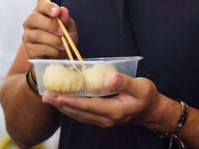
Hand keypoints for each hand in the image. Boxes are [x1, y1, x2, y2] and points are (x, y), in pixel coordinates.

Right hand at [22, 0, 77, 59]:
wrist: (60, 57)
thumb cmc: (63, 38)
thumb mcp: (69, 28)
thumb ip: (66, 20)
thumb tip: (63, 11)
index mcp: (41, 13)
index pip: (41, 5)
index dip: (48, 7)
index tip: (57, 11)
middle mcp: (30, 22)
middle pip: (34, 18)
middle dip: (50, 25)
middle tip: (62, 32)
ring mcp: (27, 36)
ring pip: (38, 35)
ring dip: (54, 40)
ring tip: (63, 45)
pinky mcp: (29, 50)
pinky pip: (40, 48)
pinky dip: (53, 51)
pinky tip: (58, 52)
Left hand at [41, 73, 177, 131]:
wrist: (153, 112)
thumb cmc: (148, 97)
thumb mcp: (141, 87)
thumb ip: (124, 82)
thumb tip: (109, 78)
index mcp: (113, 111)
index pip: (87, 106)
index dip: (71, 102)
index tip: (56, 97)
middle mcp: (105, 119)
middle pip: (78, 113)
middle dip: (61, 105)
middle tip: (45, 96)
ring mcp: (103, 120)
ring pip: (79, 115)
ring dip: (63, 107)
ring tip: (49, 99)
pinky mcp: (103, 118)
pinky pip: (83, 114)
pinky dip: (71, 108)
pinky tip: (64, 102)